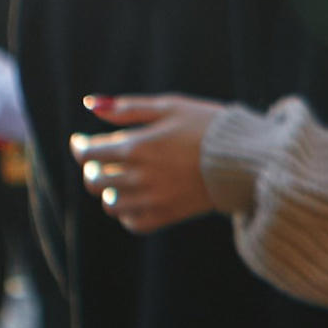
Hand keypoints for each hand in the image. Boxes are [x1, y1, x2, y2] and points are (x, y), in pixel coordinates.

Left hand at [71, 94, 225, 230]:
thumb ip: (128, 108)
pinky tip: (136, 200)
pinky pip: (132, 223)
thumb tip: (90, 104)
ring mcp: (153, 199)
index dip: (80, 146)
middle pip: (93, 180)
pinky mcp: (168, 215)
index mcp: (137, 146)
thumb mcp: (170, 107)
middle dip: (93, 168)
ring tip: (121, 181)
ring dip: (109, 191)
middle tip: (104, 161)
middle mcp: (139, 175)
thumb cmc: (209, 126)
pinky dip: (127, 214)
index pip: (88, 152)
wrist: (246, 159)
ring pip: (110, 204)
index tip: (83, 142)